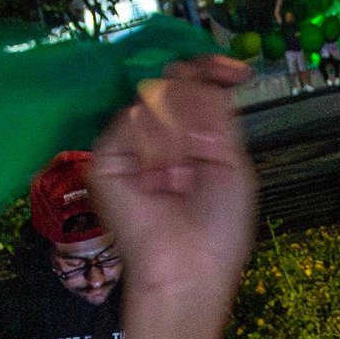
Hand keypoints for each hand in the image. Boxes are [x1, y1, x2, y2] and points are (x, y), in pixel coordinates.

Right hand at [90, 55, 256, 301]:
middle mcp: (159, 136)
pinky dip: (156, 149)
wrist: (189, 270)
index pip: (193, 83)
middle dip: (195, 110)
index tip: (233, 69)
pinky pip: (132, 120)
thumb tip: (210, 71)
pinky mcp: (105, 159)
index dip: (209, 68)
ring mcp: (130, 146)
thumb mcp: (233, 163)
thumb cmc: (216, 233)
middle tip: (204, 149)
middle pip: (174, 81)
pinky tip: (160, 181)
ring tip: (180, 181)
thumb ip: (219, 113)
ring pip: (153, 97)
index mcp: (190, 136)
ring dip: (178, 137)